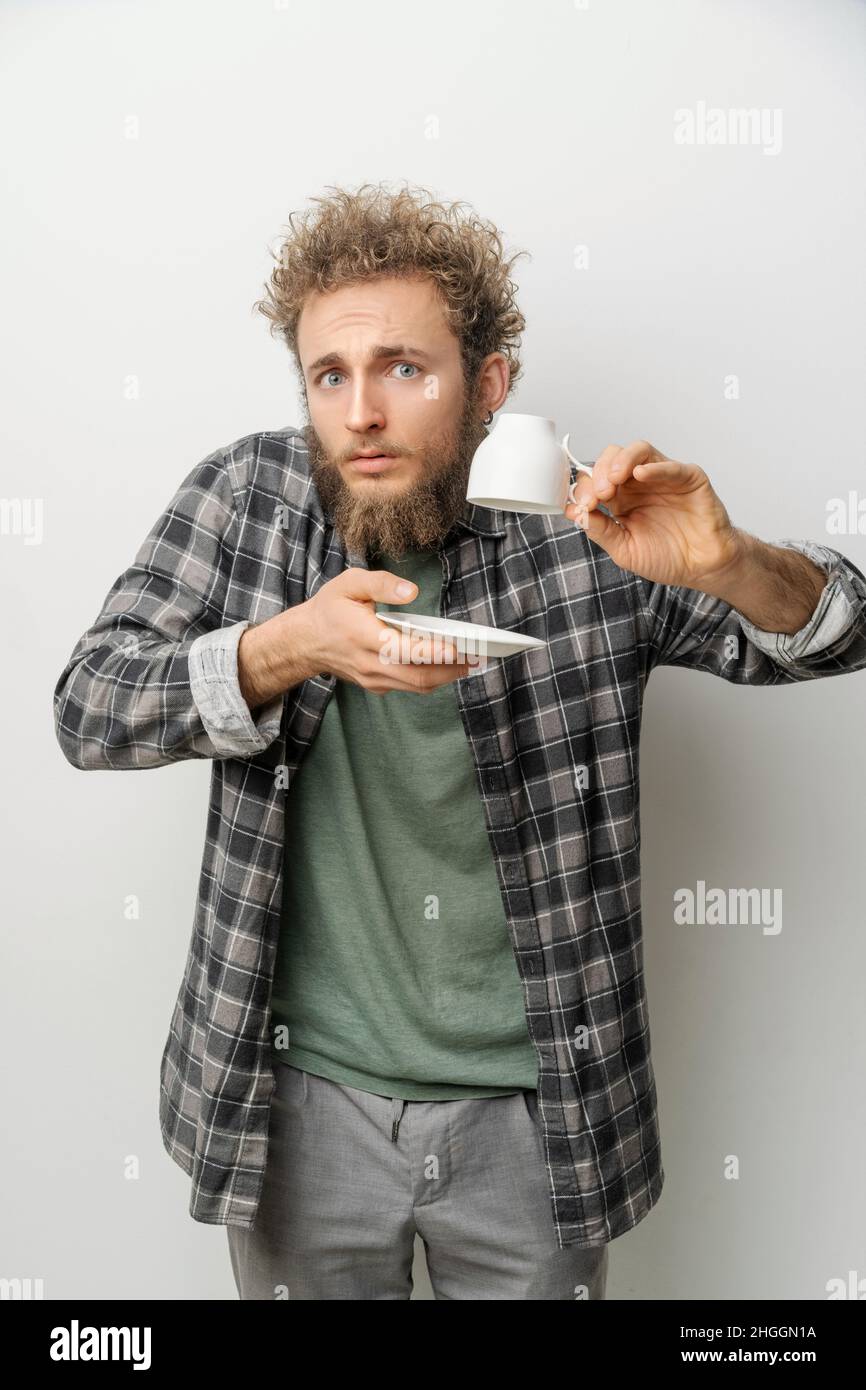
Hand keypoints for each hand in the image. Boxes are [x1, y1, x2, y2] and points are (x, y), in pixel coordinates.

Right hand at [300, 567, 479, 693]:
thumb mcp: (350, 583)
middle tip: (478, 656)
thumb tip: (413, 591)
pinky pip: (409, 686)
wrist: (305, 642)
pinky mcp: (377, 686)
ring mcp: (373, 679)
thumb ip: (382, 583)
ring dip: (446, 676)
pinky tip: (447, 665)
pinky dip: (431, 677)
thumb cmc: (330, 609)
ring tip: (470, 661)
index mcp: (363, 636)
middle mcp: (369, 663)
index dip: (434, 651)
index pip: (405, 650)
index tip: (459, 647)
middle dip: (451, 669)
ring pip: (417, 685)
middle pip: (418, 676)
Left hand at [564, 440, 741, 589]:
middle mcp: (640, 484)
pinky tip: (640, 475)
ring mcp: (664, 478)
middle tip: (598, 495)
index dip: (585, 488)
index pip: (596, 479)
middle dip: (599, 472)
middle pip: (613, 458)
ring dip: (621, 461)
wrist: (702, 568)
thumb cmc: (667, 557)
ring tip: (613, 480)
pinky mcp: (689, 479)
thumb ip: (600, 530)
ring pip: (640, 451)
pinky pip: (672, 466)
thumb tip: (574, 512)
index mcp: (621, 498)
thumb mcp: (624, 549)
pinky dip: (655, 467)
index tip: (582, 505)